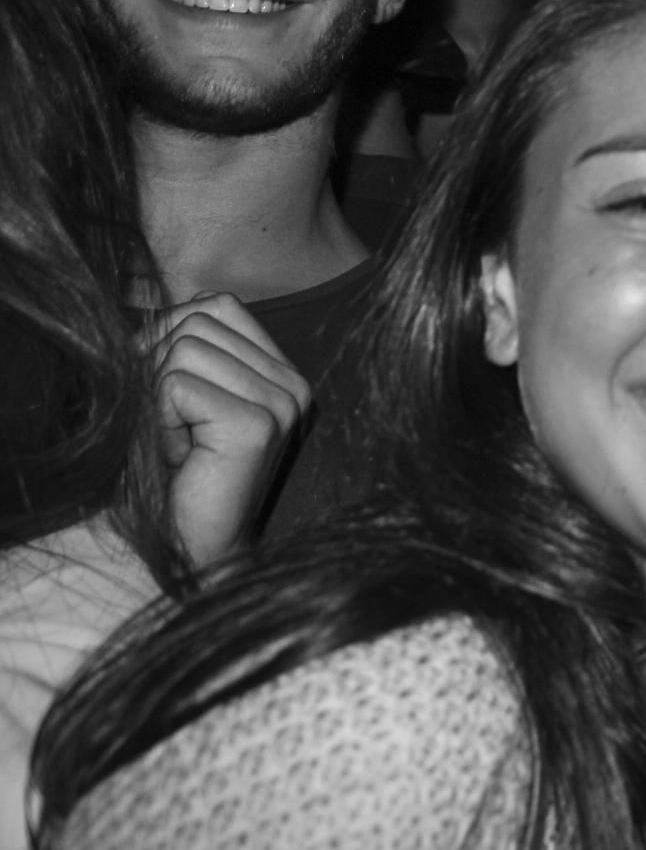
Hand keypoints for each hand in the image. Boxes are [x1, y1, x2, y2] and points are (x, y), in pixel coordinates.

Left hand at [146, 293, 310, 562]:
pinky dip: (160, 421)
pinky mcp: (258, 425)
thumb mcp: (178, 395)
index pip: (215, 305)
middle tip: (172, 428)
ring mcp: (283, 402)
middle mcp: (294, 383)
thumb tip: (147, 301)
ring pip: (182, 348)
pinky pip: (176, 384)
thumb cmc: (174, 475)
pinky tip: (181, 457)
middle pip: (195, 320)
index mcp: (284, 371)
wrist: (191, 548)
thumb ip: (177, 344)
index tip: (174, 402)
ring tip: (178, 445)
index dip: (169, 340)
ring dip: (157, 399)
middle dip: (158, 369)